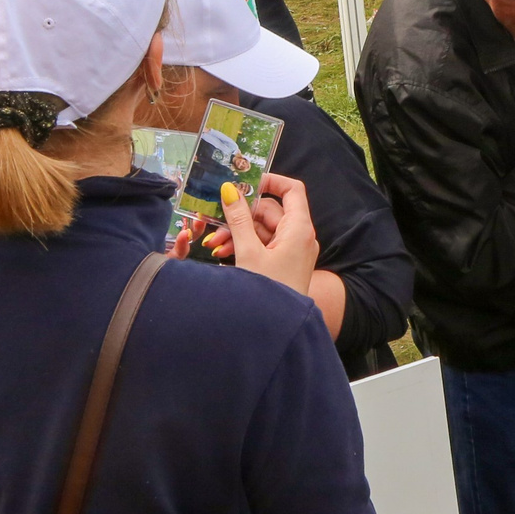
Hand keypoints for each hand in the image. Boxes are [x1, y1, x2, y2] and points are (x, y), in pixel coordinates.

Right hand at [226, 173, 318, 294]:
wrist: (279, 332)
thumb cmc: (268, 293)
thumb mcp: (248, 253)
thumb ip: (238, 219)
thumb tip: (230, 190)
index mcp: (299, 229)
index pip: (291, 190)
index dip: (269, 181)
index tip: (244, 182)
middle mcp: (299, 237)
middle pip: (269, 211)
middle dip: (240, 215)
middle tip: (215, 222)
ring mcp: (291, 251)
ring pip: (262, 229)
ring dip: (237, 232)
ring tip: (215, 245)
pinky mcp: (282, 264)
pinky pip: (262, 245)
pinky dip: (244, 246)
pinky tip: (223, 254)